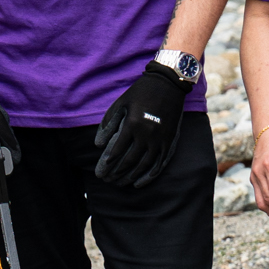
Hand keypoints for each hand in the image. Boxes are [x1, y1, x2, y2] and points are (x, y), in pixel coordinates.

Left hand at [91, 58, 187, 189]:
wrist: (168, 84)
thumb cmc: (140, 92)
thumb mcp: (121, 103)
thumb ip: (108, 123)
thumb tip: (98, 145)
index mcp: (133, 125)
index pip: (117, 150)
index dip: (108, 162)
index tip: (101, 170)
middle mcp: (147, 135)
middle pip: (130, 161)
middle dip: (117, 172)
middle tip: (108, 180)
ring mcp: (161, 139)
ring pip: (145, 165)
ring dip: (131, 176)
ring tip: (120, 183)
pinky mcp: (171, 141)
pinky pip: (161, 163)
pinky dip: (150, 175)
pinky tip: (140, 182)